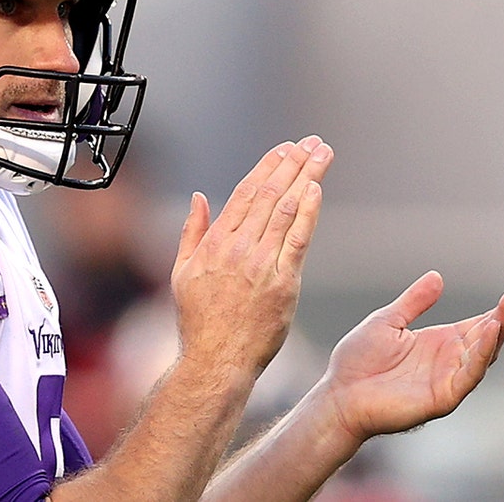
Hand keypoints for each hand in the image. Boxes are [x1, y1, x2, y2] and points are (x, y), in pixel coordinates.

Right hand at [170, 135, 333, 376]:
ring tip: (322, 154)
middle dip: (293, 163)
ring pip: (286, 209)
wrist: (216, 360)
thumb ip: (191, 232)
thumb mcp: (181, 272)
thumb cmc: (198, 321)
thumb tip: (200, 197)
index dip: (268, 166)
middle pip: (270, 194)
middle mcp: (238, 247)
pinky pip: (298, 240)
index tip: (285, 148)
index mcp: (215, 242)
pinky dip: (308, 212)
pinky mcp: (283, 283)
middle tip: (312, 142)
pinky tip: (316, 189)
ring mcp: (262, 264)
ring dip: (307, 177)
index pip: (246, 192)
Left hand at [319, 271, 503, 440]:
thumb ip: (414, 301)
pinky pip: (470, 374)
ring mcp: (450, 380)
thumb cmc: (359, 361)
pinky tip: (492, 329)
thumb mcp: (387, 321)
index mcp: (442, 341)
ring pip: (486, 352)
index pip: (483, 321)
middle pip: (492, 334)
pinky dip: (483, 352)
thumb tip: (438, 276)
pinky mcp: (444, 397)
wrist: (339, 395)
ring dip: (500, 327)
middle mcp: (452, 360)